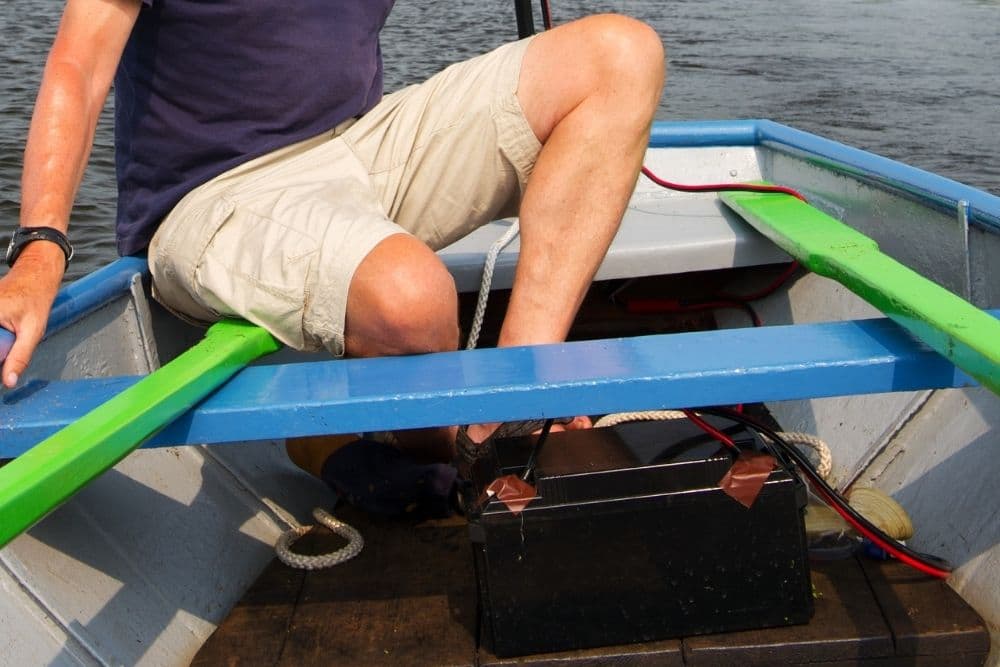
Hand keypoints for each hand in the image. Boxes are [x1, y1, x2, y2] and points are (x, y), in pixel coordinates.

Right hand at [0, 243, 63, 387]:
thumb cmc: (35, 299)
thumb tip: (9, 382)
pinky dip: (0, 340)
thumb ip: (20, 357)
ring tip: (11, 334)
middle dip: (2, 351)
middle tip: (12, 351)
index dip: (1, 359)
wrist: (33, 276)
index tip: (5, 370)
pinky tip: (5, 336)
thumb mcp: (32, 331)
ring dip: (2, 347)